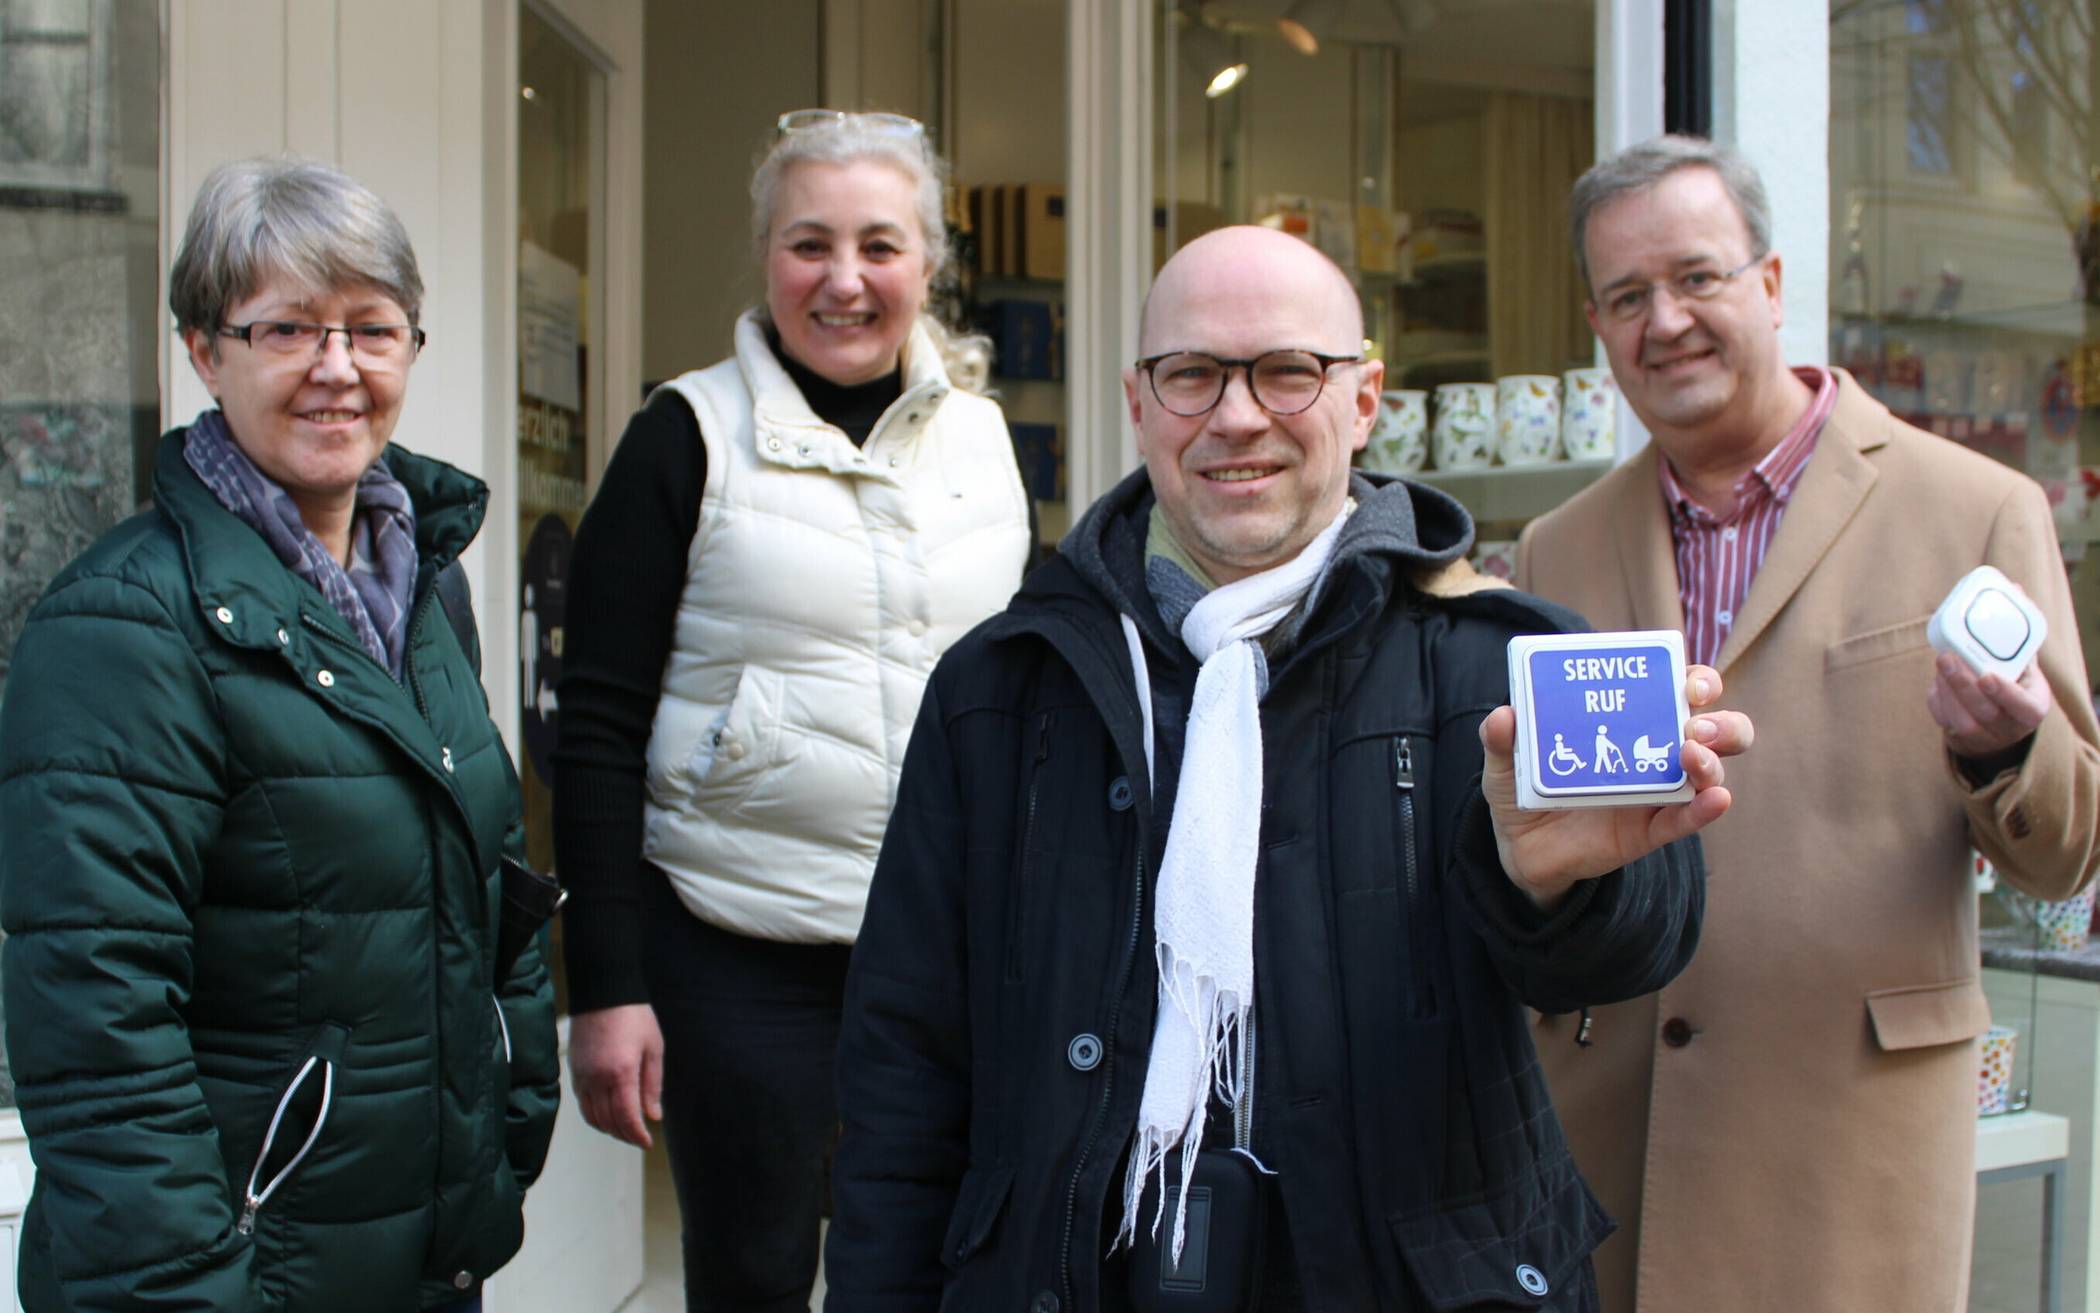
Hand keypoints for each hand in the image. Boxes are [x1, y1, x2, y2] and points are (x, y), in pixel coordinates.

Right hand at [568, 1003, 663, 1148]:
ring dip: (608, 1128)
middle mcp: (597, 1079)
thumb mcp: (653, 1048)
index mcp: (621, 1073)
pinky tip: (608, 1112)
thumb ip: (652, 1085)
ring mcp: (582, 1076)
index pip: (626, 1117)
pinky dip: (594, 1115)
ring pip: (591, 1116)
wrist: (603, 992)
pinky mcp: (574, 1071)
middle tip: (638, 1137)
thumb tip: (653, 1115)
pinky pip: (582, 1103)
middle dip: (624, 1135)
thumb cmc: (634, 1016)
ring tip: (624, 1129)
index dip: (637, 1135)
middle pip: (607, 1121)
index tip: (647, 1142)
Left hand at [1479, 664, 1753, 907]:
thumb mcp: (1506, 761)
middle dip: (1719, 720)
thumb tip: (1504, 716)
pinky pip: (1687, 819)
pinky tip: (1715, 799)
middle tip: (1696, 723)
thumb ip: (1501, 739)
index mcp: (1627, 719)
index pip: (1677, 688)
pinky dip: (1706, 808)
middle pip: (1714, 728)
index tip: (1687, 682)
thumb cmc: (1524, 787)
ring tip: (1692, 754)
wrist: (1520, 848)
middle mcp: (1653, 750)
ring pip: (1709, 771)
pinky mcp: (1650, 830)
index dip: (1695, 680)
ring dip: (1712, 760)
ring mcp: (1657, 792)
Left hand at [1929, 650, 2050, 759]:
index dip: (2006, 694)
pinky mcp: (1960, 738)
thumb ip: (2017, 651)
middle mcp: (2011, 729)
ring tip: (1943, 663)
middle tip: (1948, 658)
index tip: (1986, 676)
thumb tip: (2006, 619)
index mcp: (2033, 709)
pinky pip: (1945, 721)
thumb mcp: (2025, 668)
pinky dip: (1938, 698)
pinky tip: (1939, 678)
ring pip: (1963, 722)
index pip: (2026, 708)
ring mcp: (1985, 738)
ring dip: (1947, 690)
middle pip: (1987, 714)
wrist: (1999, 711)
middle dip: (1963, 685)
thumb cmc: (2014, 681)